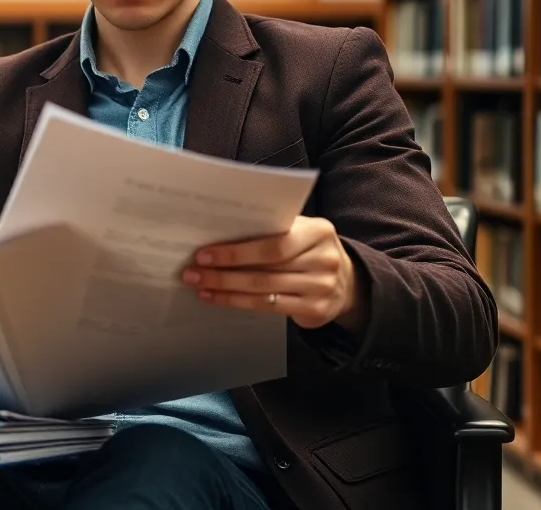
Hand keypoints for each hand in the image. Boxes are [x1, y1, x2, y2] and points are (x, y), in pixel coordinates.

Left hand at [180, 215, 366, 332]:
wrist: (348, 282)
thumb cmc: (308, 250)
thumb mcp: (300, 232)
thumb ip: (271, 230)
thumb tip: (218, 232)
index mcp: (317, 232)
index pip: (273, 244)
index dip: (237, 251)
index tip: (204, 253)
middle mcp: (323, 260)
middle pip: (265, 269)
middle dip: (223, 271)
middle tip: (192, 272)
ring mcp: (322, 288)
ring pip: (264, 290)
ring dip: (226, 289)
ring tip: (199, 286)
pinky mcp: (315, 310)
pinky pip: (269, 308)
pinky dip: (239, 303)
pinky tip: (218, 299)